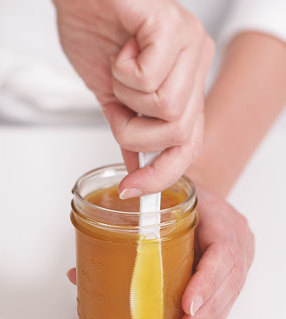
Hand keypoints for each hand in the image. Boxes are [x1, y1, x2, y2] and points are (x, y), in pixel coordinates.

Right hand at [53, 0, 213, 195]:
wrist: (80, 0)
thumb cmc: (97, 38)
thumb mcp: (115, 99)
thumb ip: (132, 133)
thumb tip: (137, 171)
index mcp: (188, 83)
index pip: (190, 145)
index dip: (162, 174)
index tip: (132, 190)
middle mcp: (197, 64)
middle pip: (179, 133)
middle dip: (136, 132)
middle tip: (118, 103)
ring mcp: (190, 44)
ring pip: (167, 110)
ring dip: (127, 98)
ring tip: (120, 69)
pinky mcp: (171, 26)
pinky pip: (149, 79)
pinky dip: (122, 73)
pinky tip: (122, 50)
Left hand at [67, 187, 253, 318]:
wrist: (198, 193)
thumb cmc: (178, 195)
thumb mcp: (157, 199)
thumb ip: (124, 229)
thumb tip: (76, 272)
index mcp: (219, 217)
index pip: (222, 249)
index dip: (207, 279)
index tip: (188, 303)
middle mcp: (234, 237)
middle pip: (228, 280)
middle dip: (207, 310)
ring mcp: (237, 255)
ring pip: (229, 293)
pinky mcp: (230, 270)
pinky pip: (225, 296)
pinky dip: (211, 317)